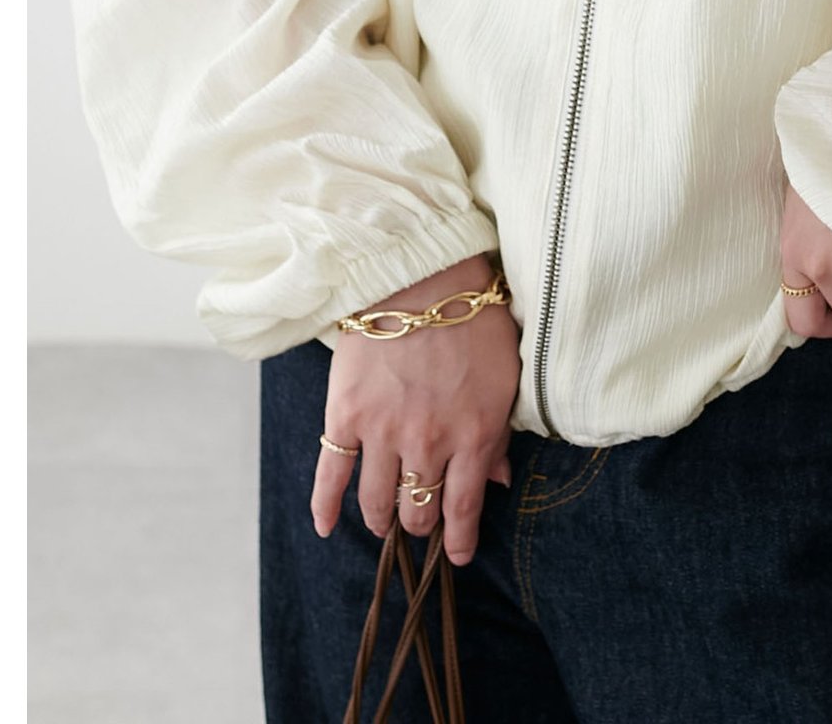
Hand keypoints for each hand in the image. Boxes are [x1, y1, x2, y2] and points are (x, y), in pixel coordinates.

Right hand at [312, 252, 519, 566]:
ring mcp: (382, 432)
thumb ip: (500, 434)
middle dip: (419, 525)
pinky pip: (330, 474)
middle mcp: (428, 443)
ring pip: (376, 502)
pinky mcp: (345, 414)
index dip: (457, 541)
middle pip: (416, 510)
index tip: (455, 556)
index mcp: (473, 435)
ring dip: (380, 519)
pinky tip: (327, 527)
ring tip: (383, 520)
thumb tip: (497, 481)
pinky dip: (325, 507)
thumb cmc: (475, 321)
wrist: (424, 276)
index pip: (462, 509)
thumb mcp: (506, 377)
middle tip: (418, 524)